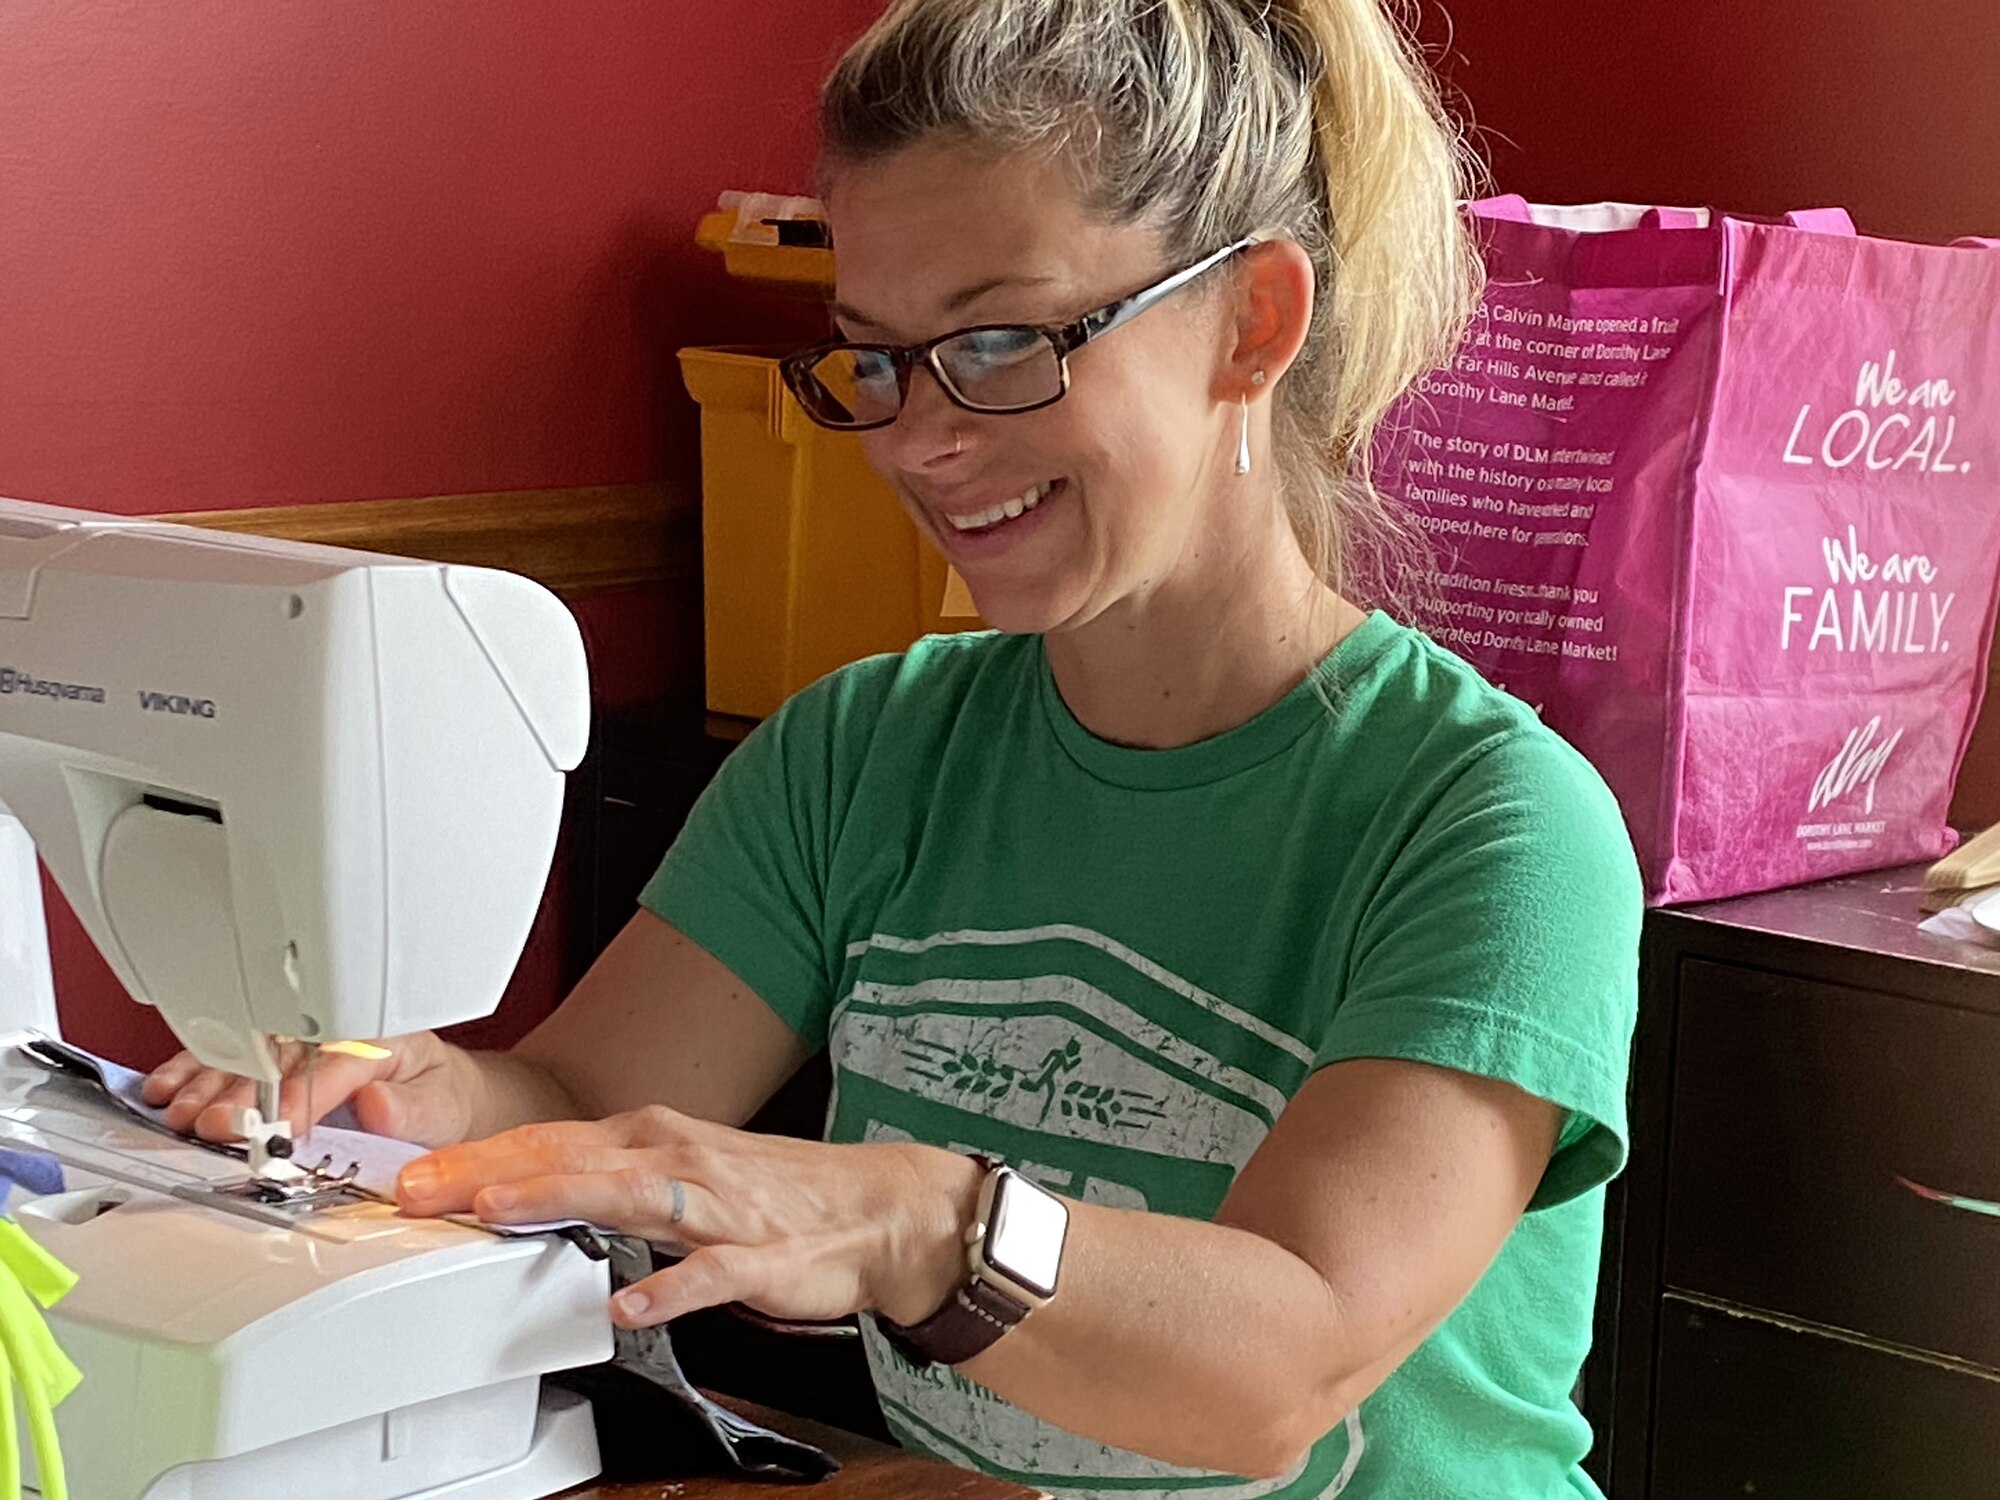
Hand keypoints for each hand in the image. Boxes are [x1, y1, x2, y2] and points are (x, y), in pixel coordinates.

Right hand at [139, 1030, 475, 1146]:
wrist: (438, 1094)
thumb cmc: (438, 1097)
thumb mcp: (441, 1106)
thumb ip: (409, 1110)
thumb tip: (377, 1104)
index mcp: (378, 1036)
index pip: (333, 1063)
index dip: (303, 1095)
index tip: (279, 1125)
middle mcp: (332, 1030)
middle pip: (277, 1056)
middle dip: (240, 1090)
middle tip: (213, 1123)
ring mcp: (299, 1038)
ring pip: (245, 1053)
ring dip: (207, 1081)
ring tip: (180, 1109)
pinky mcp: (273, 1052)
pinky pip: (228, 1055)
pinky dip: (193, 1070)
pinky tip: (169, 1086)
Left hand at [393, 1108, 982, 1329]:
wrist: (877, 1209)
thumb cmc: (778, 1196)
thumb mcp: (682, 1177)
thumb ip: (611, 1184)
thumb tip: (532, 1191)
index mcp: (655, 1142)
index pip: (551, 1142)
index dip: (479, 1156)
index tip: (417, 1174)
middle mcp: (678, 1161)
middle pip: (571, 1158)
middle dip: (489, 1170)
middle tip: (422, 1188)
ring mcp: (719, 1208)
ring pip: (628, 1195)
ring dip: (559, 1199)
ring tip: (498, 1211)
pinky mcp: (761, 1257)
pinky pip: (711, 1274)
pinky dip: (672, 1288)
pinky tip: (635, 1306)